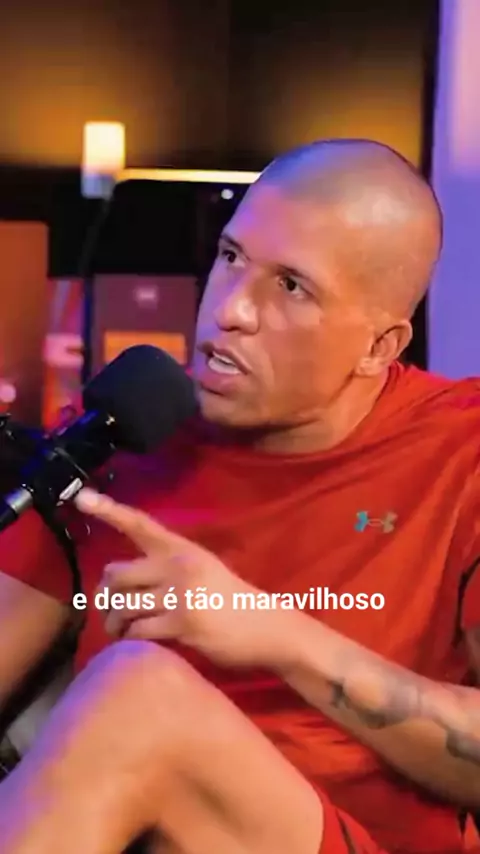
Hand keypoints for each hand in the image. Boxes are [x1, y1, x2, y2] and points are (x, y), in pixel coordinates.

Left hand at [74, 488, 286, 668]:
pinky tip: (139, 640)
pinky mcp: (184, 623)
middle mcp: (178, 566)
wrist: (267, 626)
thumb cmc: (230, 599)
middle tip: (109, 611)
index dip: (108, 510)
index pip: (139, 524)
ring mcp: (181, 594)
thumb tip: (118, 580)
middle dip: (106, 596)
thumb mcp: (202, 568)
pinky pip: (139, 629)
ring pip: (124, 604)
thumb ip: (166, 567)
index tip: (82, 497)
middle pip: (117, 574)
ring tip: (120, 629)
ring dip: (115, 622)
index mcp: (182, 548)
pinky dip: (132, 638)